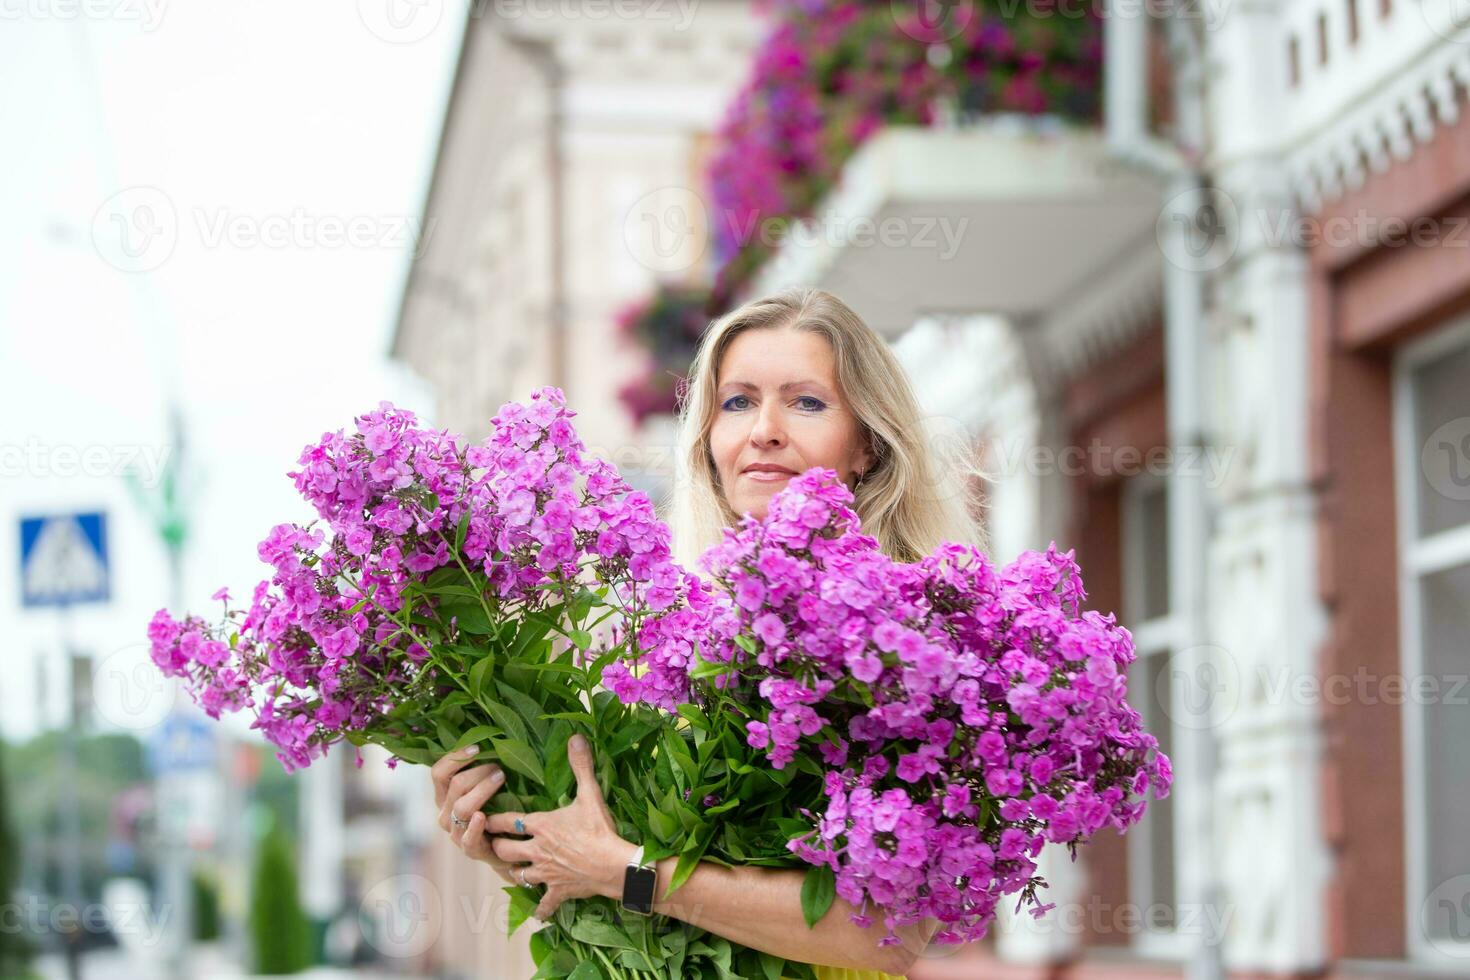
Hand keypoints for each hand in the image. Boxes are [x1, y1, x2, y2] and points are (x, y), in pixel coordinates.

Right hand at [431, 744, 517, 885]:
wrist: (502, 848)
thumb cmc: (493, 812)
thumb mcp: (482, 790)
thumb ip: (480, 771)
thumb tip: (493, 740)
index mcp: (444, 797)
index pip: (438, 773)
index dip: (455, 758)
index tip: (477, 747)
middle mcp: (445, 813)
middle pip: (455, 785)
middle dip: (478, 771)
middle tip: (499, 765)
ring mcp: (455, 832)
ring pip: (462, 807)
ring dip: (483, 789)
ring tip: (501, 777)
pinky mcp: (469, 849)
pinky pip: (468, 837)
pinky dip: (475, 826)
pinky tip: (482, 816)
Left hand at [485, 734, 636, 920]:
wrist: (614, 865)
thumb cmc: (600, 828)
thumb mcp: (590, 793)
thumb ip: (580, 765)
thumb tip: (575, 737)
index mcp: (540, 825)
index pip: (506, 821)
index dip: (493, 820)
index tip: (483, 816)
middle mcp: (537, 850)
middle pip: (504, 851)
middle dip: (497, 847)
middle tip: (494, 843)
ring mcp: (545, 873)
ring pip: (517, 875)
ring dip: (514, 872)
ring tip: (511, 868)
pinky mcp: (557, 890)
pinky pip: (543, 903)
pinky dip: (540, 908)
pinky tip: (537, 912)